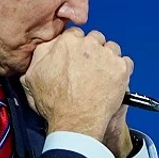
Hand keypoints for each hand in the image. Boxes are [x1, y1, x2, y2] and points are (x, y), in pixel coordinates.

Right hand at [20, 27, 132, 143]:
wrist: (75, 123)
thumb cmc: (55, 104)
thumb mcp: (32, 76)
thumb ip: (41, 55)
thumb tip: (48, 47)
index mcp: (67, 42)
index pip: (75, 34)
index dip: (76, 47)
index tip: (77, 57)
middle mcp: (88, 44)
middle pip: (95, 39)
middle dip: (93, 51)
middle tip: (88, 69)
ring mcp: (107, 55)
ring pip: (112, 49)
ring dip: (108, 59)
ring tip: (102, 76)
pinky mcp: (121, 68)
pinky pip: (126, 63)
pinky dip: (122, 71)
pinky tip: (113, 82)